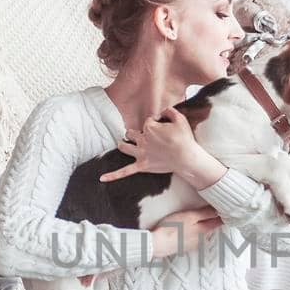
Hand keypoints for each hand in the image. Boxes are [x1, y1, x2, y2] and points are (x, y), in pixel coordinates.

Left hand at [100, 106, 218, 186]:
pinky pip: (124, 171)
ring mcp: (141, 153)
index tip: (163, 127)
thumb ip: (170, 111)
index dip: (155, 123)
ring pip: (124, 147)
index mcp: (149, 128)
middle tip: (144, 136)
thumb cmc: (185, 139)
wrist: (187, 158)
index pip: (147, 122)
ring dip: (124, 145)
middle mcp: (142, 139)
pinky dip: (113, 175)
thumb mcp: (180, 119)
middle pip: (131, 133)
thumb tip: (163, 111)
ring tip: (124, 144)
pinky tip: (102, 178)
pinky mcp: (142, 166)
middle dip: (135, 133)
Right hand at [149, 206, 223, 258]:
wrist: (158, 244)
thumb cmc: (172, 228)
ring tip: (207, 218)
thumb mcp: (189, 216)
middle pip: (212, 228)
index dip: (223, 215)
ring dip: (206, 226)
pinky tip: (191, 229)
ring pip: (204, 233)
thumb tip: (218, 210)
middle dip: (216, 220)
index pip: (219, 222)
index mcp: (205, 230)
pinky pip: (195, 238)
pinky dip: (197, 232)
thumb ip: (205, 214)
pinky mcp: (185, 246)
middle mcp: (202, 239)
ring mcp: (194, 244)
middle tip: (219, 212)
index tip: (227, 210)